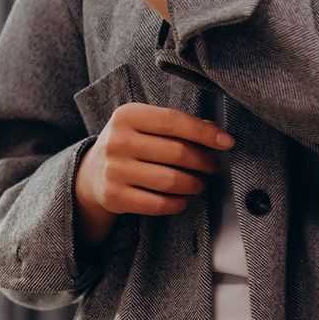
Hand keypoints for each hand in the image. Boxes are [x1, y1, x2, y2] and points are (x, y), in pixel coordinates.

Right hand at [73, 102, 232, 247]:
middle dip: (204, 161)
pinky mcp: (114, 196)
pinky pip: (159, 204)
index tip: (227, 142)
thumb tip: (217, 133)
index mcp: (127, 115)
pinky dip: (179, 203)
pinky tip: (183, 198)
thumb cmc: (130, 144)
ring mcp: (114, 169)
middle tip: (212, 166)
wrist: (91, 173)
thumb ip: (177, 125)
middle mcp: (117, 140)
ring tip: (198, 183)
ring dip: (194, 184)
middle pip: (177, 152)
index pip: (174, 121)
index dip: (205, 132)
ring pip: (171, 180)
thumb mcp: (145, 125)